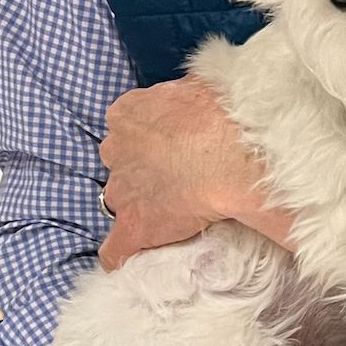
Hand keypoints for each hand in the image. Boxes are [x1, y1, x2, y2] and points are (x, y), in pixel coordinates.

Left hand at [99, 77, 295, 267]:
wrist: (230, 151)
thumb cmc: (222, 112)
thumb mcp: (200, 85)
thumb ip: (187, 95)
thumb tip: (200, 93)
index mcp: (127, 114)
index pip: (128, 130)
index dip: (150, 143)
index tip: (171, 150)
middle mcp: (115, 150)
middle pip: (121, 165)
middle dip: (143, 173)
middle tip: (176, 180)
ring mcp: (122, 190)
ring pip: (121, 202)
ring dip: (140, 207)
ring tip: (170, 217)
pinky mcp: (134, 226)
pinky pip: (116, 248)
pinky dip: (123, 254)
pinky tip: (131, 260)